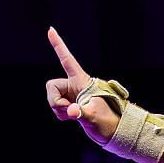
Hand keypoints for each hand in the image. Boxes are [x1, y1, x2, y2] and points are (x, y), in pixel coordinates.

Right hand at [45, 28, 119, 145]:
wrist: (113, 133)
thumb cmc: (108, 123)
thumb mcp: (94, 117)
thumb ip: (81, 113)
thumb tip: (71, 111)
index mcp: (82, 81)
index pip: (67, 60)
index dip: (58, 46)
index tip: (50, 30)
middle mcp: (74, 86)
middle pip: (51, 86)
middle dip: (54, 100)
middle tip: (68, 112)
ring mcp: (71, 96)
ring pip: (52, 98)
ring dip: (58, 109)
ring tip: (73, 116)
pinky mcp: (70, 105)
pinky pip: (56, 107)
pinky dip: (60, 114)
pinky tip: (72, 117)